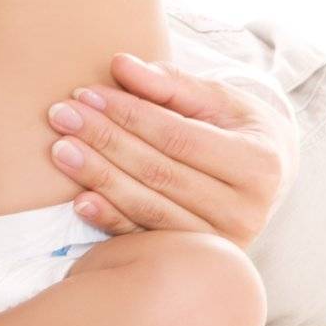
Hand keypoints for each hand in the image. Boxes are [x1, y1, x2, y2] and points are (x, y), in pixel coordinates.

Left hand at [46, 54, 299, 247]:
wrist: (265, 180)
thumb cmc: (238, 129)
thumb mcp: (217, 99)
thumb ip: (170, 83)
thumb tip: (120, 64)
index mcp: (258, 164)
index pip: (177, 136)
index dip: (128, 114)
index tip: (86, 94)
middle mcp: (244, 211)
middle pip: (158, 173)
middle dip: (105, 141)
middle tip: (61, 116)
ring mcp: (220, 243)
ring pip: (148, 208)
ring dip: (99, 177)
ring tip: (60, 150)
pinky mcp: (194, 261)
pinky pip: (145, 239)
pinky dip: (110, 220)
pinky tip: (80, 201)